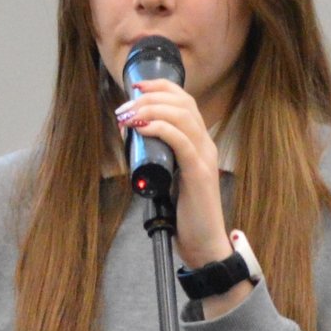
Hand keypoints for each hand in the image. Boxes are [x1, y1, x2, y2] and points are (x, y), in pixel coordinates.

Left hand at [115, 79, 235, 265]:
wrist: (204, 243)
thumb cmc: (184, 214)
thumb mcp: (168, 177)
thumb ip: (158, 159)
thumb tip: (132, 141)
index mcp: (199, 142)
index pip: (185, 100)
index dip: (161, 87)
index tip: (135, 88)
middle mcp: (205, 143)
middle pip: (182, 102)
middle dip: (150, 97)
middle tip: (124, 108)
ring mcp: (205, 156)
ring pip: (181, 116)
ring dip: (150, 110)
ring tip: (127, 116)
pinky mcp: (199, 173)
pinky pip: (181, 141)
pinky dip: (160, 129)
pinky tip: (142, 128)